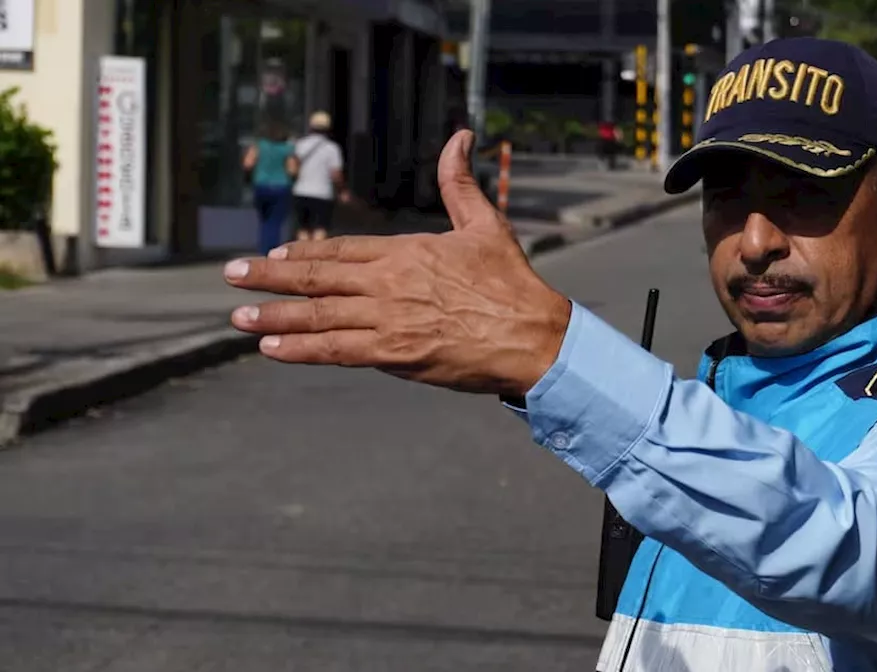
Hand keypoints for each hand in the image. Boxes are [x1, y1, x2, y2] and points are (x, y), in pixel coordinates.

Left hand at [223, 130, 571, 396]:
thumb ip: (459, 183)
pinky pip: (336, 351)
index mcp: (406, 251)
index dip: (306, 255)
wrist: (531, 336)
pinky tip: (271, 350)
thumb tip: (460, 136)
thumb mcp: (486, 224)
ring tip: (238, 316)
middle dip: (269, 278)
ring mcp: (387, 319)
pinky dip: (301, 350)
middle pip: (317, 279)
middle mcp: (388, 282)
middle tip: (231, 276)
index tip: (275, 256)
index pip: (343, 251)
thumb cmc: (512, 284)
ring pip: (318, 316)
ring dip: (274, 317)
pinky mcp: (393, 354)